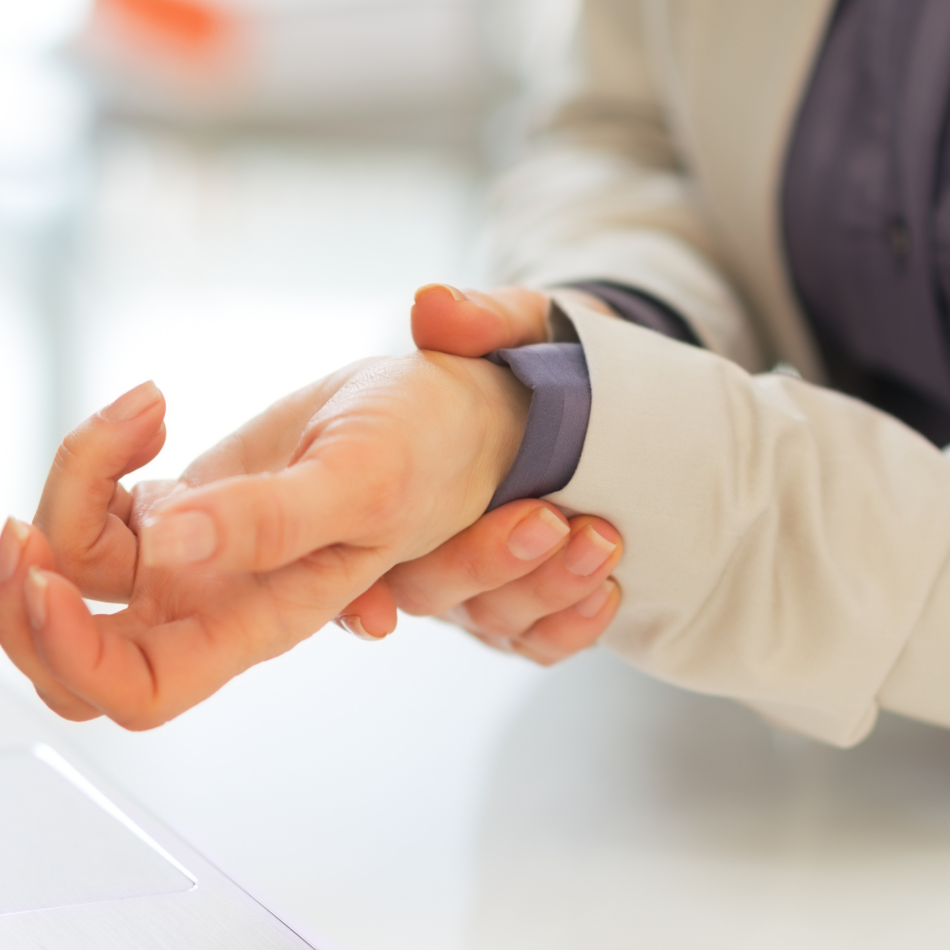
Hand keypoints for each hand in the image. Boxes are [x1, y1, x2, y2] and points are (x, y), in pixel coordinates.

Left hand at [0, 355, 529, 726]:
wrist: (452, 407)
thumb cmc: (433, 455)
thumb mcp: (362, 481)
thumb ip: (269, 521)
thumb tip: (165, 546)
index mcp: (252, 622)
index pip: (137, 692)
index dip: (74, 658)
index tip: (50, 580)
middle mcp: (208, 604)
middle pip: (71, 662)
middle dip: (21, 605)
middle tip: (25, 528)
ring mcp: (185, 557)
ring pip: (68, 576)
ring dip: (62, 495)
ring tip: (138, 415)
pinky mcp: (177, 504)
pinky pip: (92, 505)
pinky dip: (94, 454)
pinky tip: (151, 408)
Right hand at [332, 283, 625, 664]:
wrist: (604, 391)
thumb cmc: (541, 357)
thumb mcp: (521, 323)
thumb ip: (479, 319)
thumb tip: (433, 308)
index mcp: (380, 477)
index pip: (343, 550)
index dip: (351, 590)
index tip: (377, 607)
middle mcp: (413, 545)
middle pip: (425, 589)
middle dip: (484, 566)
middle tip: (542, 521)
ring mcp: (468, 584)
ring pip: (489, 619)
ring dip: (546, 588)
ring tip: (599, 540)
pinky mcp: (523, 609)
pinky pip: (537, 641)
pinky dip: (571, 624)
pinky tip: (606, 589)